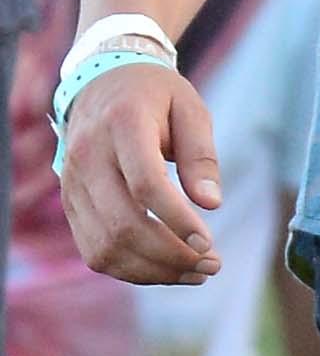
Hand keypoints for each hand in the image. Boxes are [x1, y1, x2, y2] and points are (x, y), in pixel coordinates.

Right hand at [56, 59, 223, 284]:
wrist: (102, 83)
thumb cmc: (156, 98)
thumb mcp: (190, 110)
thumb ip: (202, 155)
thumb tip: (211, 203)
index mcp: (122, 125)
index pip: (145, 184)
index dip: (177, 220)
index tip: (208, 242)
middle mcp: (88, 156)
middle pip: (124, 224)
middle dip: (171, 254)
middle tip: (212, 265)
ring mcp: (73, 183)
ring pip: (106, 245)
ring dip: (154, 270)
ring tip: (195, 272)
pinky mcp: (70, 203)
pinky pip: (95, 250)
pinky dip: (131, 269)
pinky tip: (166, 269)